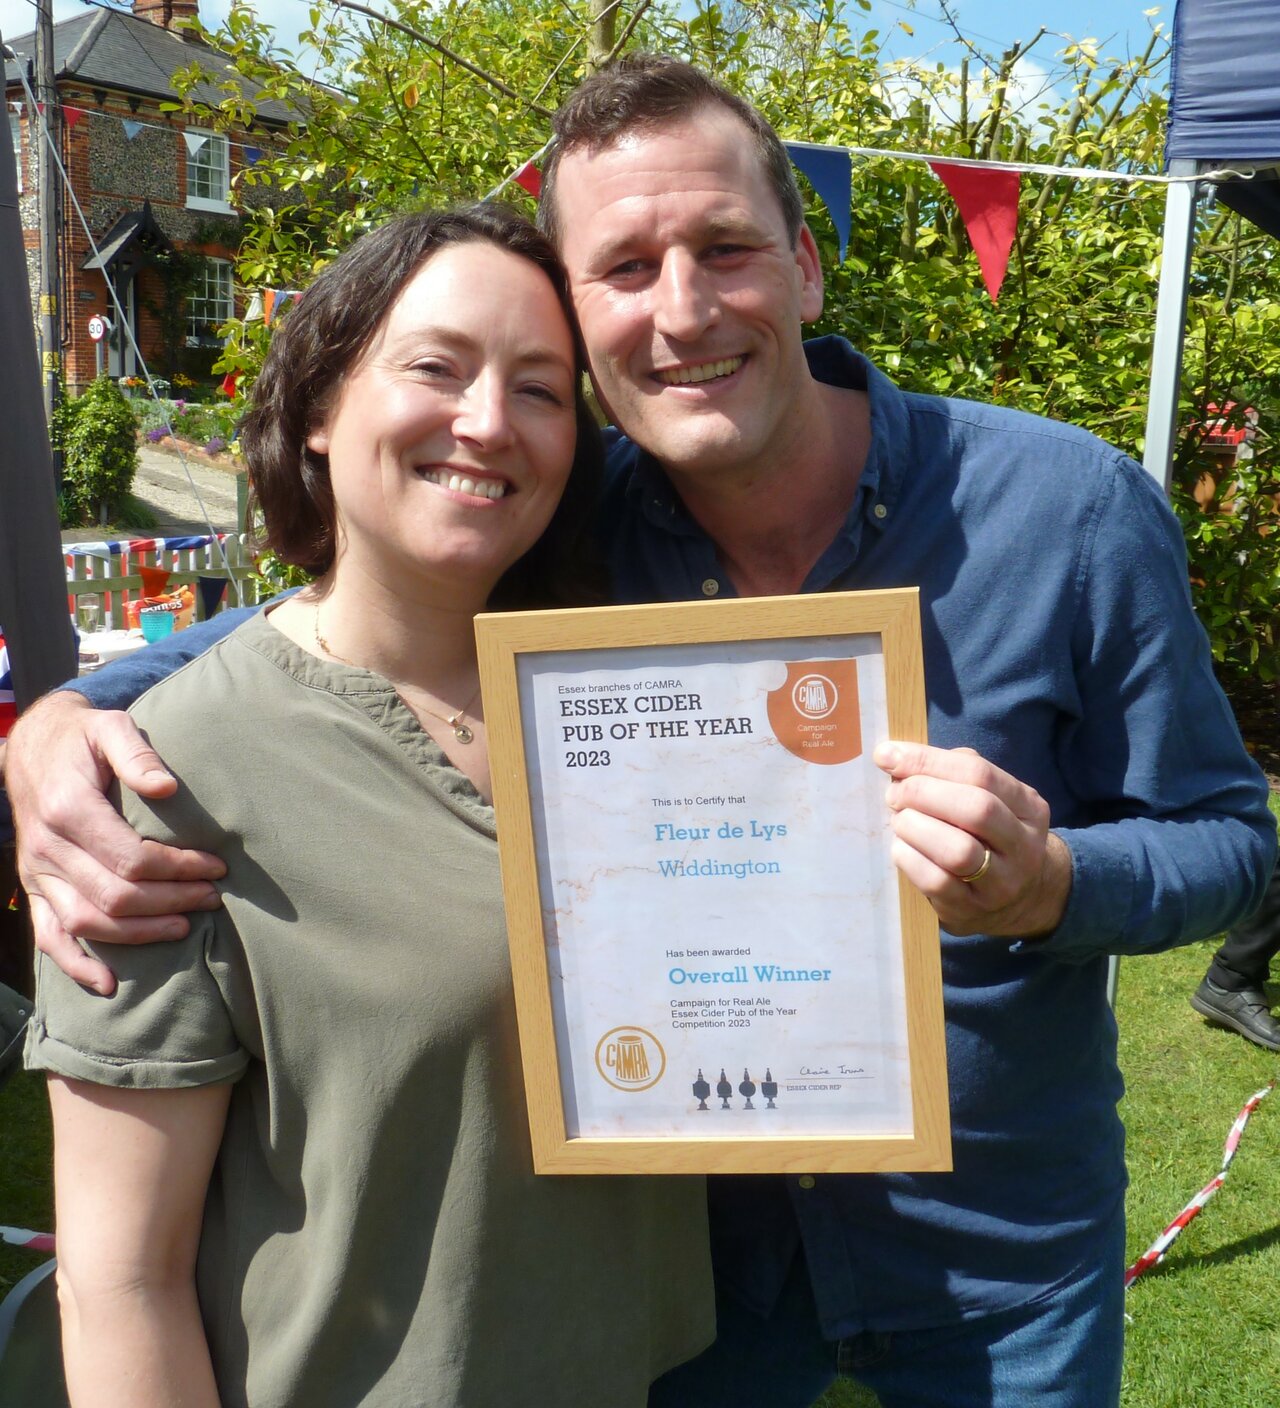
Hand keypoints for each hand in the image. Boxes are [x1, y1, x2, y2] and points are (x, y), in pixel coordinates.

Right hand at [7, 692, 225, 994]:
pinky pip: (49, 937)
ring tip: (186, 926)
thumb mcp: (110, 726)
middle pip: (116, 895)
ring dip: (141, 933)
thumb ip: (137, 754)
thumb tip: (167, 787)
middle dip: (172, 901)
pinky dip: (77, 965)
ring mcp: (37, 874)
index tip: (217, 866)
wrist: (31, 748)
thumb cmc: (82, 738)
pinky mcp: (34, 889)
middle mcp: (47, 848)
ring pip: (89, 922)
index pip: (132, 858)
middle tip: (213, 897)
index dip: (179, 868)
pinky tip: (110, 983)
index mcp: (69, 809)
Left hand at [874, 741, 1071, 937]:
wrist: (1016, 899)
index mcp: (1029, 807)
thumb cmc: (988, 835)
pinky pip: (936, 882)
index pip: (980, 773)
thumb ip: (953, 772)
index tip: (887, 756)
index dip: (928, 761)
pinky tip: (901, 847)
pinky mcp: (972, 910)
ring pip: (959, 851)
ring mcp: (1001, 883)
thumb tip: (897, 757)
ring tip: (899, 820)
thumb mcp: (989, 798)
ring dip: (916, 827)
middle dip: (923, 793)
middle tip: (894, 793)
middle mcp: (1023, 845)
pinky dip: (909, 858)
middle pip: (976, 809)